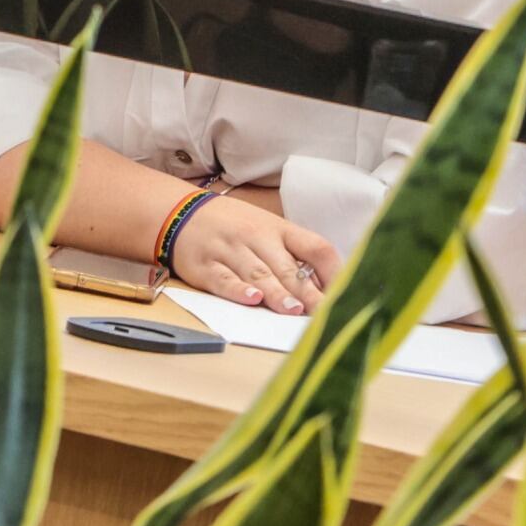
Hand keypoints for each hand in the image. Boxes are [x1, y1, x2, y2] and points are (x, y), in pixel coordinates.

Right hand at [167, 196, 341, 315]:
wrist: (179, 212)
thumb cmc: (232, 226)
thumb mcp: (265, 230)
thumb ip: (293, 256)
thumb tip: (326, 289)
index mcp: (279, 229)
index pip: (315, 246)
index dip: (334, 271)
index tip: (346, 293)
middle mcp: (256, 237)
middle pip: (287, 267)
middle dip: (306, 292)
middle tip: (323, 313)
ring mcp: (230, 251)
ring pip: (258, 274)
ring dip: (277, 293)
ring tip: (293, 310)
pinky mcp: (205, 266)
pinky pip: (224, 279)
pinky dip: (237, 290)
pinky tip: (251, 299)